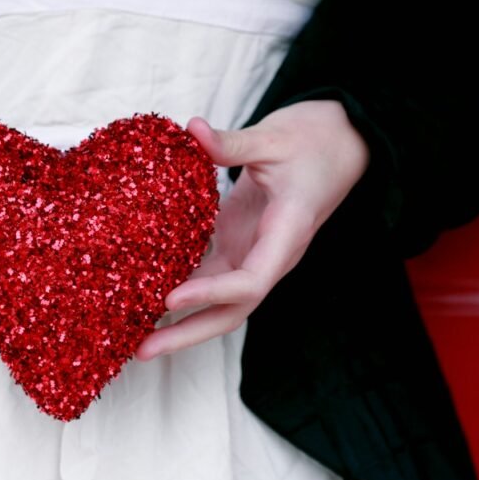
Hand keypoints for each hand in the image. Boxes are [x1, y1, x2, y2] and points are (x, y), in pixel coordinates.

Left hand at [134, 100, 369, 359]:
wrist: (343, 142)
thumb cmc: (316, 140)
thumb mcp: (275, 136)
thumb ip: (233, 142)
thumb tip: (191, 129)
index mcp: (288, 234)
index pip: (251, 280)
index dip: (212, 294)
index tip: (171, 299)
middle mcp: (271, 255)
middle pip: (232, 310)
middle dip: (188, 333)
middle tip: (142, 349)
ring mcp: (255, 252)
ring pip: (218, 300)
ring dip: (179, 320)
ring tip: (135, 334)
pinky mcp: (240, 242)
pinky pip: (209, 275)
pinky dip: (180, 286)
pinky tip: (144, 294)